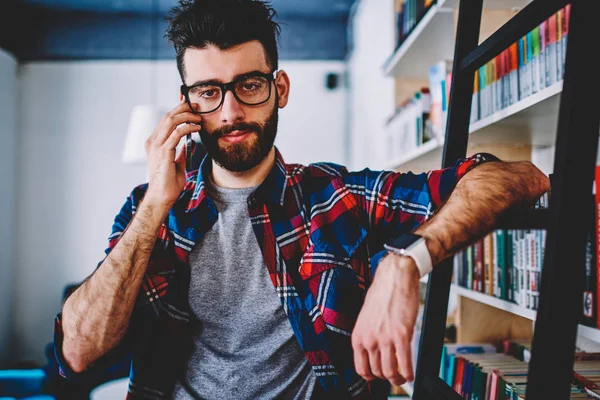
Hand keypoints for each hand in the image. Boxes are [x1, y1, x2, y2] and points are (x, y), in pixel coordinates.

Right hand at [144, 102, 201, 210]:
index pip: (166, 120)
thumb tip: (189, 144)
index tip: (192, 108)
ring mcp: (156, 146)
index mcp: (154, 143)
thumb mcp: (176, 163)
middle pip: (168, 116)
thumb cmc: (168, 183)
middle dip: (183, 108)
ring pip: (171, 121)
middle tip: (197, 107)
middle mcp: (153, 142)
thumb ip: (180, 152)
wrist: (162, 197)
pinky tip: (197, 128)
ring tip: (199, 118)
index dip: (178, 111)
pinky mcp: (163, 153)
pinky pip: (177, 134)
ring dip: (187, 116)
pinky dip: (188, 128)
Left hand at [351, 254, 420, 385]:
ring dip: (398, 379)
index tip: (379, 376)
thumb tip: (375, 355)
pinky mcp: (402, 335)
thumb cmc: (382, 295)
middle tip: (395, 376)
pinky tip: (411, 373)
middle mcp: (369, 339)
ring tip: (403, 377)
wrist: (394, 278)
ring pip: (390, 372)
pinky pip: (405, 363)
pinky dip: (409, 373)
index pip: (361, 369)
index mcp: (358, 336)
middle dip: (387, 378)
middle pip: (377, 373)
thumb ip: (369, 337)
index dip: (372, 377)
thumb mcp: (366, 319)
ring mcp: (384, 338)